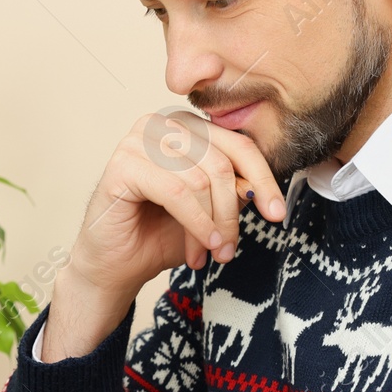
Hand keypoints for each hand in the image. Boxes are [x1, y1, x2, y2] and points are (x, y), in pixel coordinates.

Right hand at [42, 111, 284, 360]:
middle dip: (232, 212)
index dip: (263, 180)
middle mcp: (161, 125)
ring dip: (213, 224)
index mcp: (186, 129)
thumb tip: (260, 187)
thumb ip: (234, 192)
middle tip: (230, 249)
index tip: (276, 214)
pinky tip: (201, 247)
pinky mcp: (122, 164)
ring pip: (201, 178)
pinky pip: (176, 191)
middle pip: (222, 161)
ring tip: (211, 254)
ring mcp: (138, 140)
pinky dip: (195, 223)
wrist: (115, 267)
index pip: (238, 145)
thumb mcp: (210, 212)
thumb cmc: (157, 236)